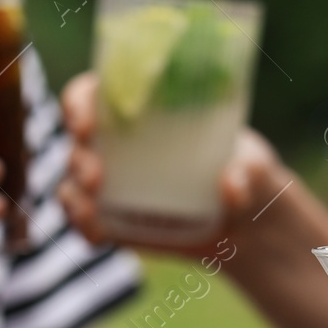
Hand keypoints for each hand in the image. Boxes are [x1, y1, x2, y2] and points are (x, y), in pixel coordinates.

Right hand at [57, 71, 290, 255]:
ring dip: (74, 194)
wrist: (245, 222)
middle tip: (96, 175)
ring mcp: (113, 183)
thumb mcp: (254, 167)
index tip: (88, 121)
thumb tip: (230, 182)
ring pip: (73, 182)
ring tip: (93, 207)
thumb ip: (249, 172)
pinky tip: (98, 233)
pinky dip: (85, 227)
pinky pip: (88, 222)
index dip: (79, 102)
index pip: (95, 93)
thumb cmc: (247, 172)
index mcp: (144, 110)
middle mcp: (119, 143)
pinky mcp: (116, 219)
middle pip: (78, 140)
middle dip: (78, 155)